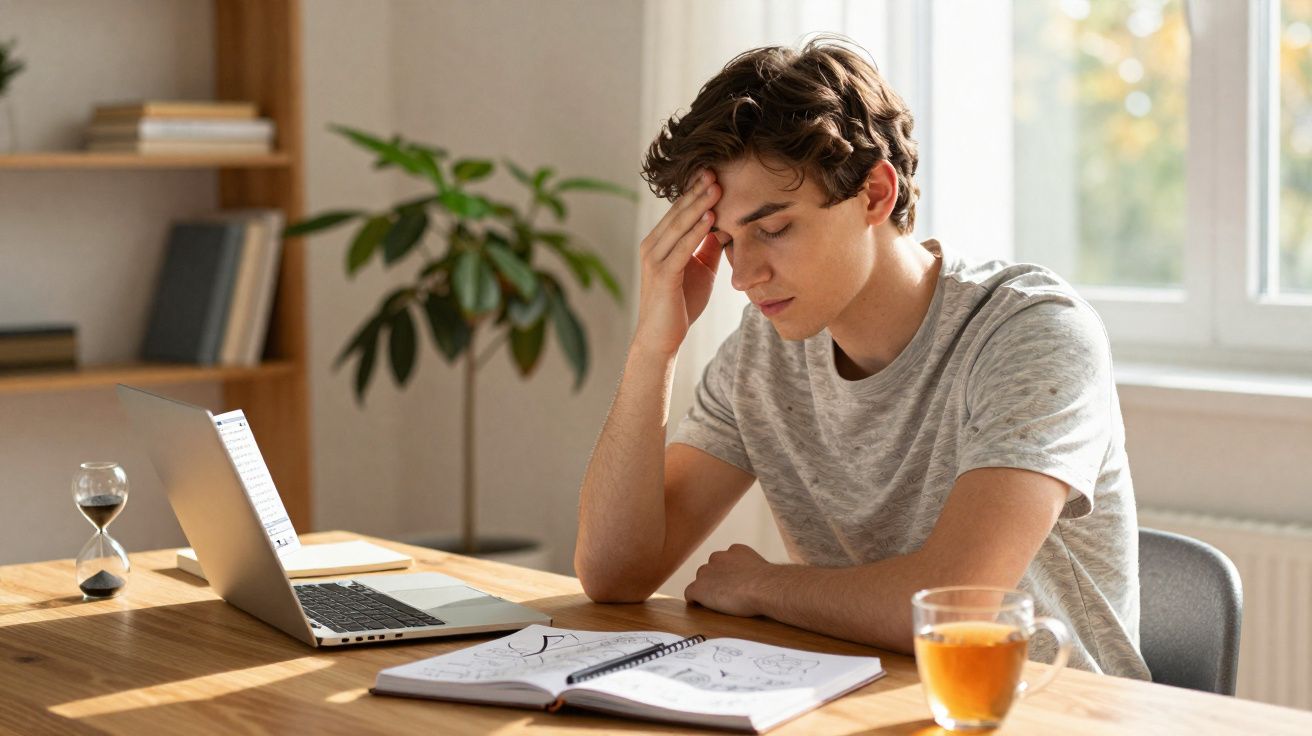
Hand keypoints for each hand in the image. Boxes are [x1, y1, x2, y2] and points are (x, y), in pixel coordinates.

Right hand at [632, 169, 727, 358]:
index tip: (715, 172)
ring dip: (699, 205)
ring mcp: (655, 259)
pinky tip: (712, 218)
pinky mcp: (663, 275)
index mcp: (660, 242)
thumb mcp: (700, 268)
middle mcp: (652, 246)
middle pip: (678, 212)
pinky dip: (697, 231)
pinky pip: (682, 248)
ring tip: (717, 186)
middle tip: (716, 169)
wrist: (662, 337)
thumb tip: (725, 225)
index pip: (679, 210)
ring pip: (679, 225)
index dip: (696, 191)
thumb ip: (708, 246)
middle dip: (698, 191)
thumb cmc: (680, 304)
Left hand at [683, 544, 772, 617]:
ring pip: (701, 581)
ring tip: (718, 603)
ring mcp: (707, 572)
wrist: (764, 588)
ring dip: (707, 590)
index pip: (724, 561)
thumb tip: (759, 579)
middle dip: (716, 581)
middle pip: (711, 569)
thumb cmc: (770, 583)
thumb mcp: (763, 569)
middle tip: (727, 595)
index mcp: (735, 550)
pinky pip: (690, 593)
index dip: (728, 574)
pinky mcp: (699, 588)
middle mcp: (718, 557)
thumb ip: (753, 570)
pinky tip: (699, 606)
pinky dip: (695, 600)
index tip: (735, 584)